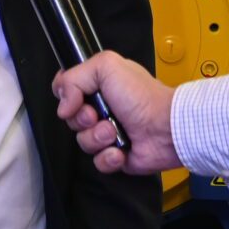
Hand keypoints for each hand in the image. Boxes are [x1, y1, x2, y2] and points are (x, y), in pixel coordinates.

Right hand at [52, 51, 180, 173]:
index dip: (66, 96)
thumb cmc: (143, 96)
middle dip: (82, 118)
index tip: (76, 98)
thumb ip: (74, 76)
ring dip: (97, 137)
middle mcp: (102, 108)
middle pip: (71, 118)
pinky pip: (96, 161)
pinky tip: (120, 150)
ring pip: (82, 141)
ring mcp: (108, 133)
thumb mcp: (106, 66)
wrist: (166, 127)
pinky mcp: (115, 155)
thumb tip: (62, 103)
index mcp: (99, 85)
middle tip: (98, 114)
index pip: (67, 89)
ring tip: (114, 132)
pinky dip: (108, 157)